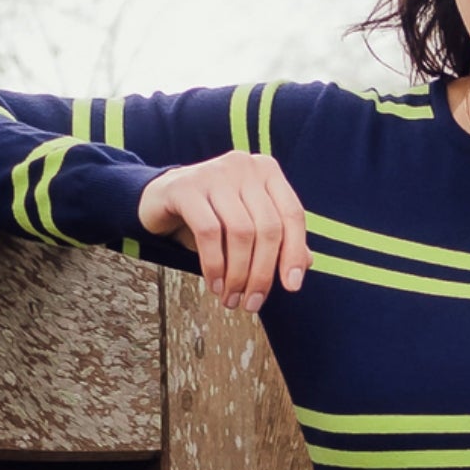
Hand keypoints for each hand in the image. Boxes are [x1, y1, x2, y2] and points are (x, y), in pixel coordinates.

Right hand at [135, 151, 309, 310]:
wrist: (163, 200)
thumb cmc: (214, 216)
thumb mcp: (249, 225)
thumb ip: (278, 239)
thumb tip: (306, 263)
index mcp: (266, 171)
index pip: (293, 214)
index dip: (294, 253)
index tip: (291, 287)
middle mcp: (243, 166)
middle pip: (267, 228)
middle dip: (262, 273)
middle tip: (252, 303)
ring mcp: (214, 173)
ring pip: (240, 233)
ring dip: (238, 275)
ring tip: (231, 298)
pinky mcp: (186, 187)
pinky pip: (209, 233)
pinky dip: (215, 265)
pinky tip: (214, 284)